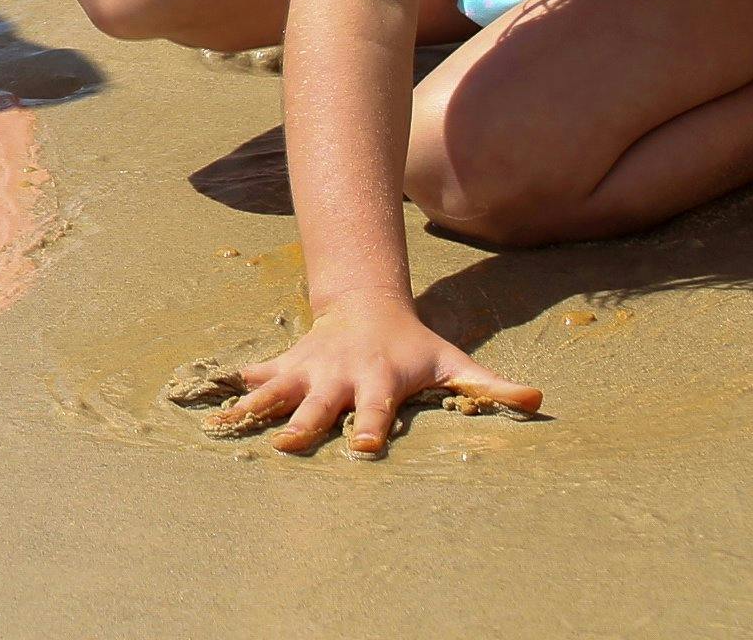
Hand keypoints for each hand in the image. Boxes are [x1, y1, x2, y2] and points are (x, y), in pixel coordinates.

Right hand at [209, 294, 540, 456]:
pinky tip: (213, 401)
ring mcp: (310, 369)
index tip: (363, 447)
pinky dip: (238, 387)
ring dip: (256, 408)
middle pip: (320, 405)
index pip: (377, 408)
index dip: (371, 425)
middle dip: (304, 426)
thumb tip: (539, 400)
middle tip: (287, 448)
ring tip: (228, 425)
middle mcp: (340, 375)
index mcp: (379, 379)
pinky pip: (261, 376)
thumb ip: (492, 386)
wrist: (366, 303)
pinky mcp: (289, 365)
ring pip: (280, 390)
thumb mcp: (453, 361)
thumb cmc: (416, 345)